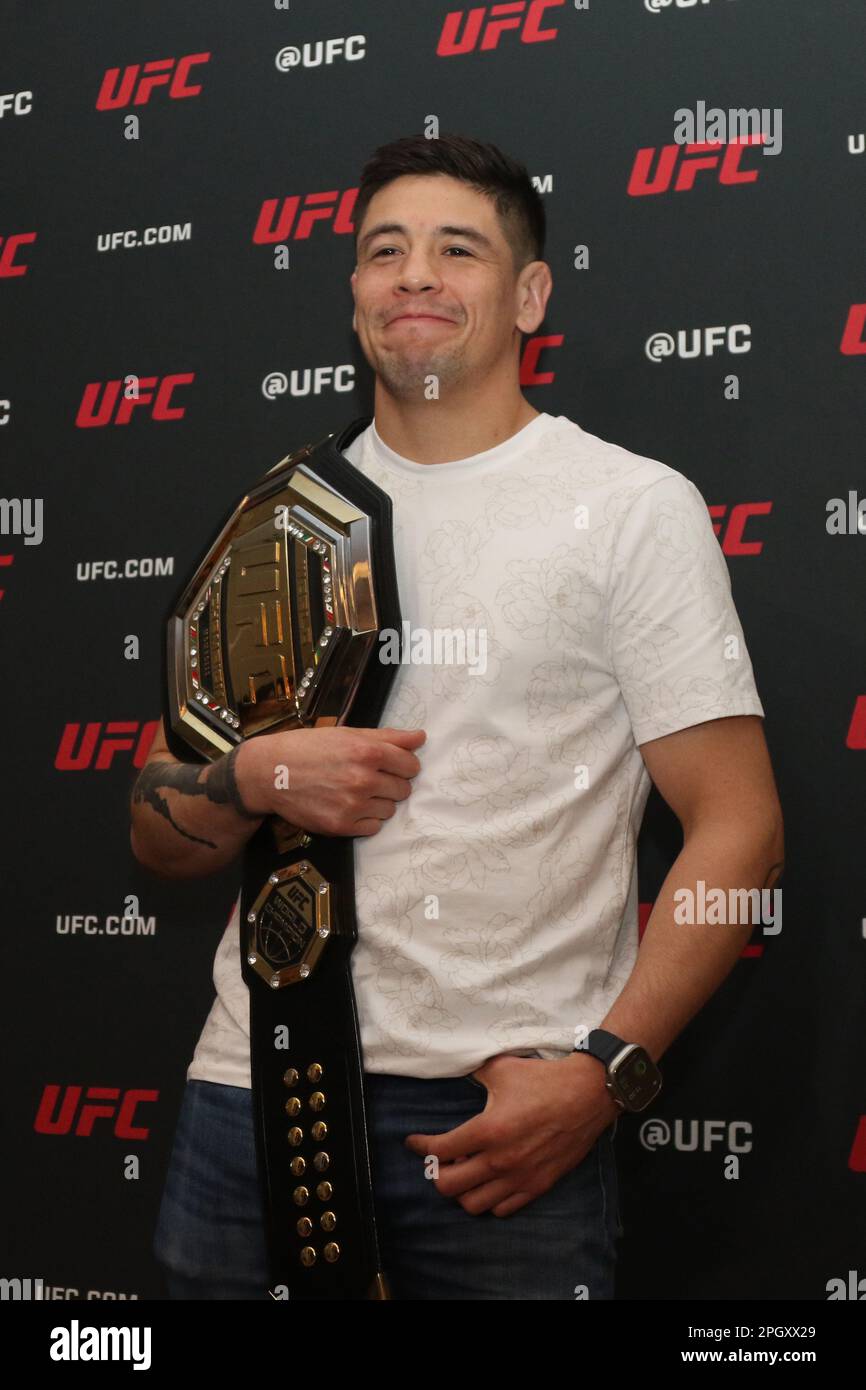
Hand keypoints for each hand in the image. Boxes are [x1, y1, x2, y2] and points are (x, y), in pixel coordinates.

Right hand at [233, 725, 425, 835]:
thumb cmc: (309, 748)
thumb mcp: (348, 734)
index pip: (411, 766)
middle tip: (368, 777)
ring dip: (378, 802)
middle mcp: (363, 779)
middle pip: (403, 789)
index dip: (403, 765)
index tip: (390, 765)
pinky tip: (348, 805)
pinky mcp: (341, 826)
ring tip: (354, 791)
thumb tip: (421, 737)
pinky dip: (365, 819)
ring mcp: (353, 805)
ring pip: (390, 810)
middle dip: (391, 783)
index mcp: (368, 752)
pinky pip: (373, 827)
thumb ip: (389, 737)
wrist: (270, 772)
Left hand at [404, 1052, 620, 1217]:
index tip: (413, 1142)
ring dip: (461, 1191)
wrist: (588, 1094)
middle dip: (436, 1174)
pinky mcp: (538, 1185)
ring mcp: (520, 1177)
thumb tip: (455, 1066)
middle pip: (449, 1187)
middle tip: (438, 1160)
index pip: (439, 1151)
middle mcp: (501, 1160)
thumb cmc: (544, 1079)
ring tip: (464, 1171)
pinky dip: (488, 1200)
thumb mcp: (501, 1068)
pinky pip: (502, 1209)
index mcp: (488, 1130)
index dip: (420, 1146)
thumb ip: (473, 1073)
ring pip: (473, 1205)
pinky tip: (489, 1182)